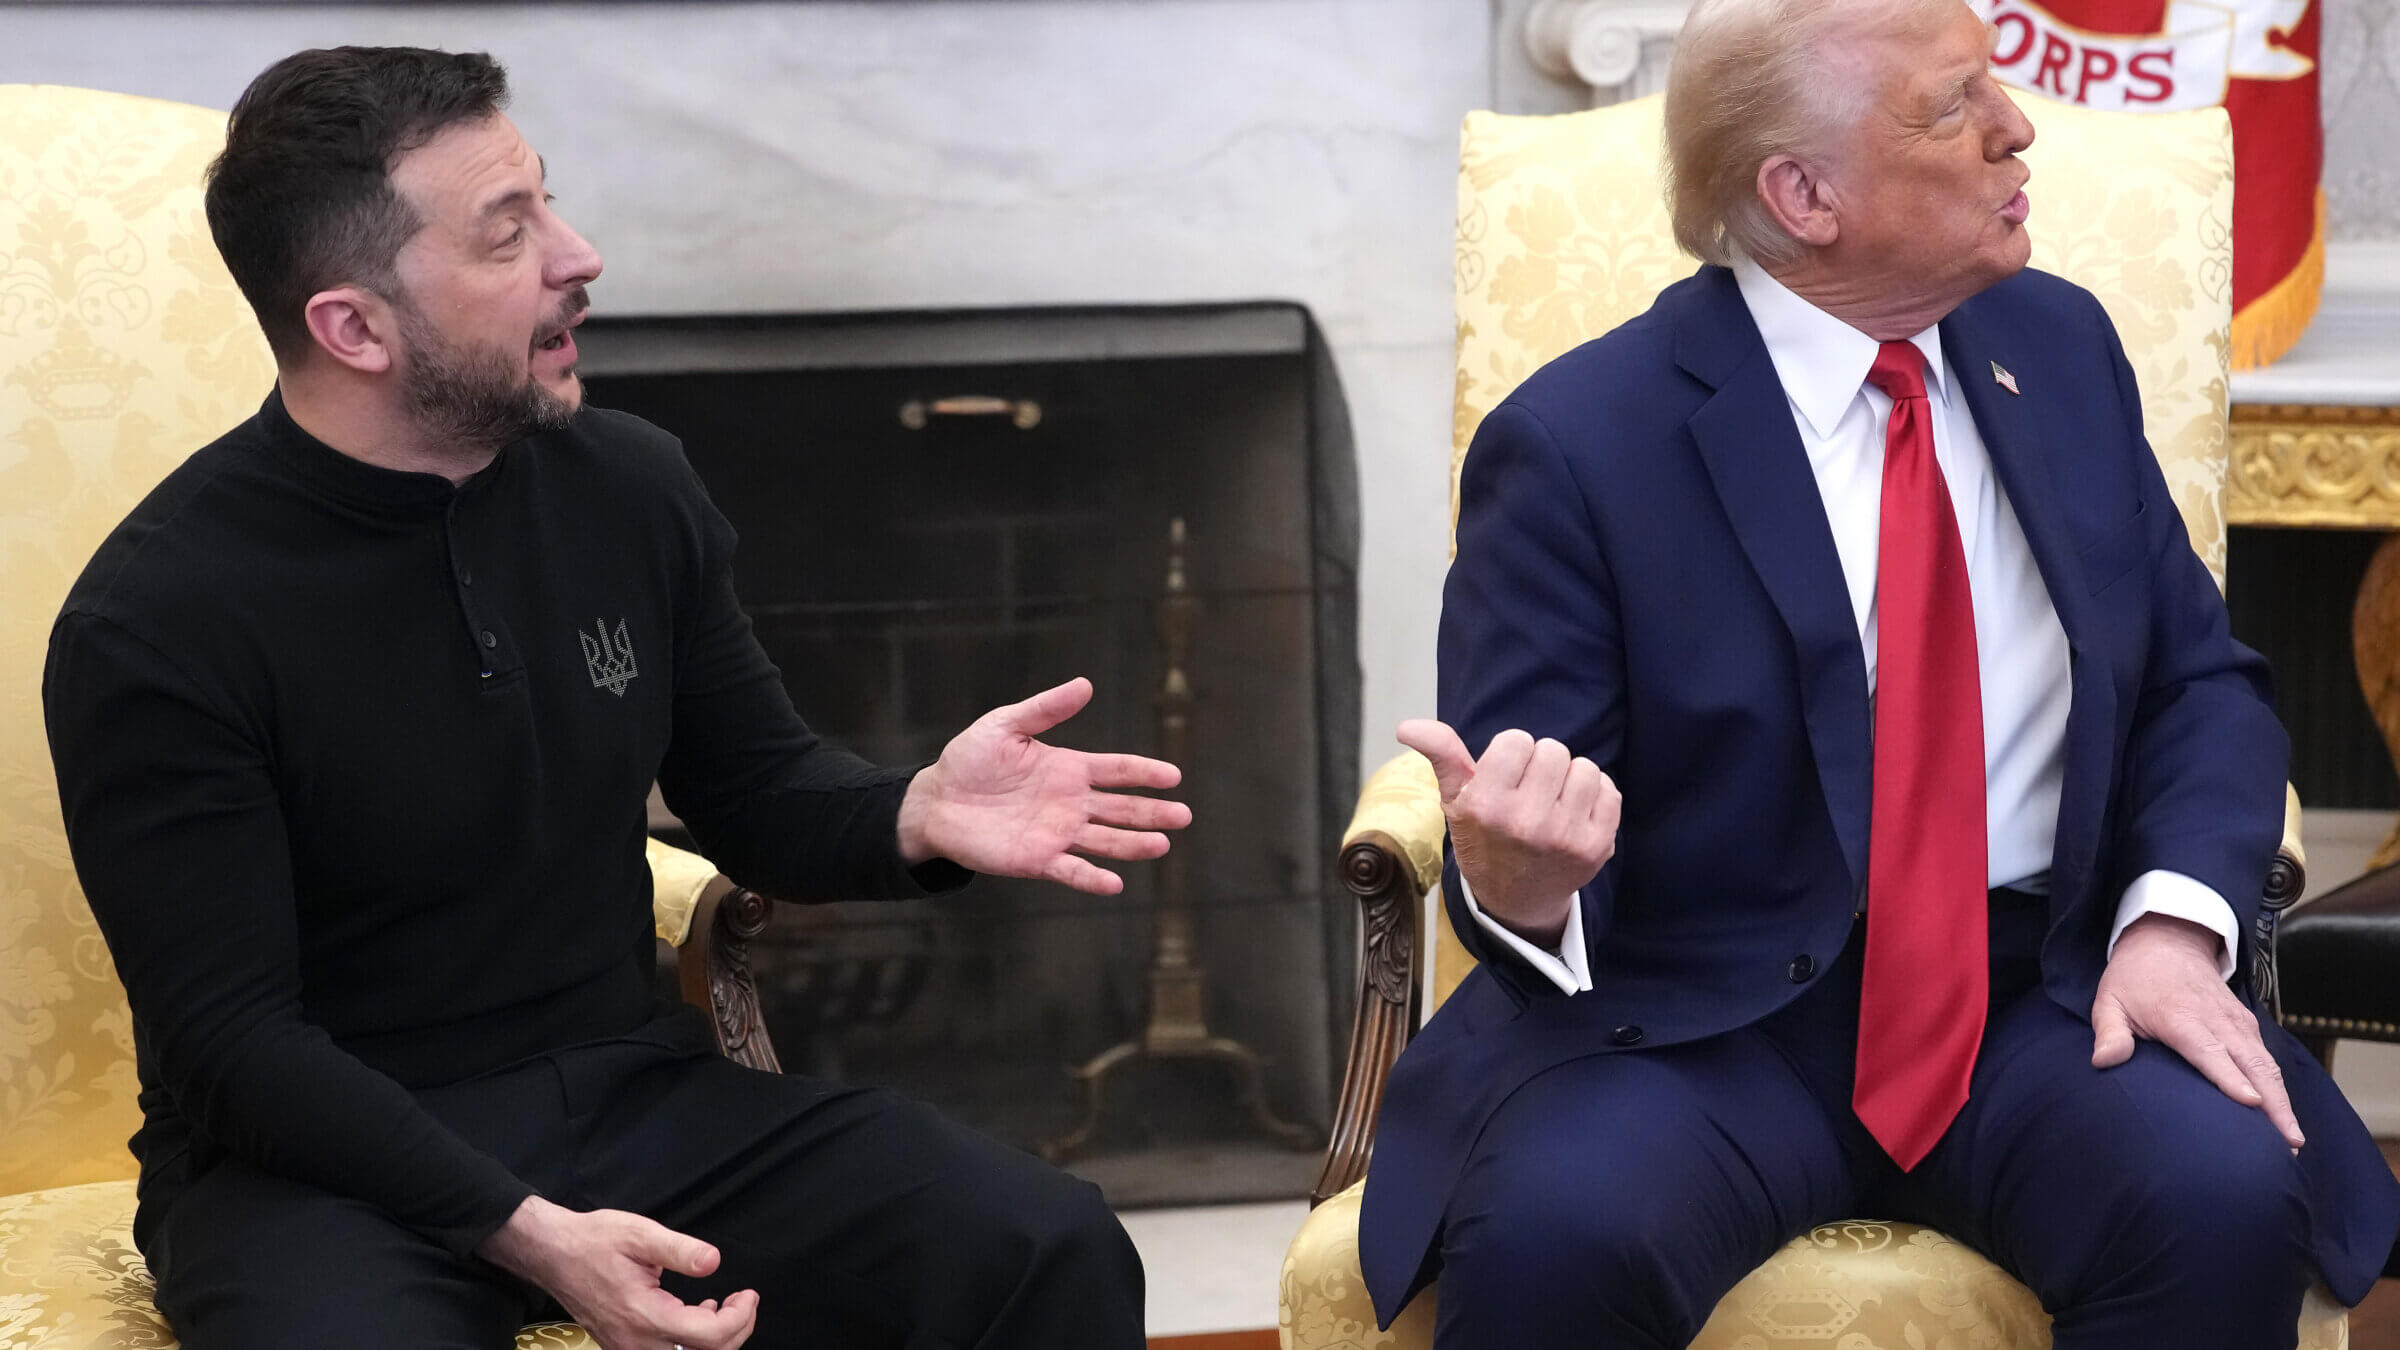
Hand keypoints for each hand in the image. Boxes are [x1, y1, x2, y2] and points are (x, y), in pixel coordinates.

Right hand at [478, 1196, 757, 1349]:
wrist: (553, 1254)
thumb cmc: (594, 1241)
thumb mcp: (640, 1234)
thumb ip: (680, 1250)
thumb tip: (713, 1262)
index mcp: (645, 1315)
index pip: (709, 1337)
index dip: (739, 1318)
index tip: (749, 1294)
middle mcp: (637, 1342)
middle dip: (735, 1331)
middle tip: (745, 1301)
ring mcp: (628, 1348)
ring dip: (715, 1340)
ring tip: (725, 1306)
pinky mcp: (623, 1346)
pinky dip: (692, 1342)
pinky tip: (697, 1312)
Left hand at [897, 677, 1191, 894]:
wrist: (936, 801)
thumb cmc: (969, 760)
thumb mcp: (1005, 725)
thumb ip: (1045, 710)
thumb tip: (1085, 685)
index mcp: (1069, 769)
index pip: (1117, 770)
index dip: (1145, 773)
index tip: (1173, 776)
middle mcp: (1071, 803)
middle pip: (1122, 808)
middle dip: (1153, 812)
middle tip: (1184, 815)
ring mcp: (1057, 833)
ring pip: (1106, 841)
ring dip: (1134, 845)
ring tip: (1162, 844)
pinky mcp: (1037, 860)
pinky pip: (1072, 869)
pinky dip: (1093, 878)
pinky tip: (1115, 882)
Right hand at [1396, 719, 1618, 946]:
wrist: (1516, 901)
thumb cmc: (1484, 840)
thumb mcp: (1455, 800)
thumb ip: (1441, 755)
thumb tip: (1407, 725)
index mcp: (1486, 806)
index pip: (1517, 740)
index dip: (1512, 753)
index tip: (1505, 777)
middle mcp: (1526, 822)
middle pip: (1553, 750)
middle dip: (1541, 764)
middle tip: (1529, 791)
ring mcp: (1565, 837)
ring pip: (1584, 768)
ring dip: (1570, 779)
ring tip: (1552, 801)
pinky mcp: (1596, 847)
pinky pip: (1609, 790)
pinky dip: (1595, 797)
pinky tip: (1574, 815)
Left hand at [2092, 913, 2303, 1150]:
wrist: (2167, 940)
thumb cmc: (2134, 978)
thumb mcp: (2110, 1000)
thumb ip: (2109, 1032)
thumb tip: (2103, 1061)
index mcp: (2182, 1018)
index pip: (2210, 1052)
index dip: (2231, 1078)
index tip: (2251, 1104)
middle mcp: (2218, 1021)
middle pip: (2253, 1066)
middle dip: (2274, 1105)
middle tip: (2288, 1144)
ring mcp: (2237, 1022)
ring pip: (2267, 1065)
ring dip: (2283, 1101)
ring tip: (2293, 1141)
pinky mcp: (2247, 1024)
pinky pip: (2267, 1059)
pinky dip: (2278, 1087)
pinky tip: (2283, 1116)